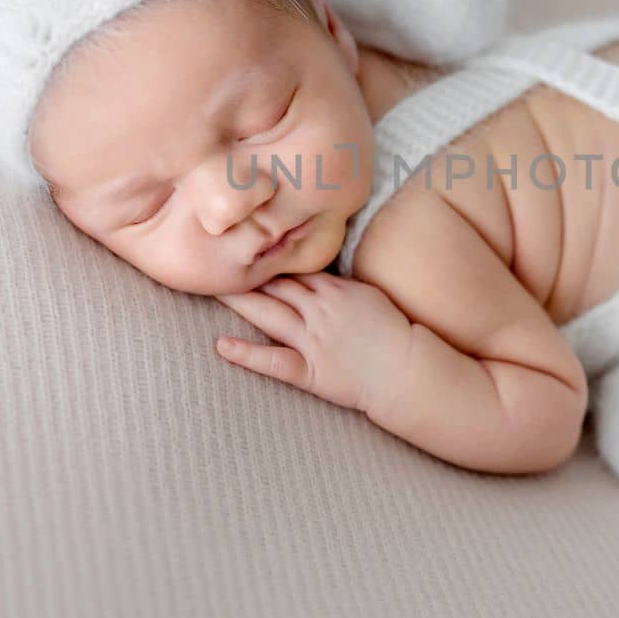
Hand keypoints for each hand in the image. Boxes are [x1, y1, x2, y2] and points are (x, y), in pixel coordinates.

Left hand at [214, 272, 414, 412]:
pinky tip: (222, 345)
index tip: (246, 247)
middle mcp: (319, 310)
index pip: (294, 268)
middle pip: (275, 285)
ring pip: (269, 314)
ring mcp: (312, 340)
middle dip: (245, 273)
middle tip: (216, 259)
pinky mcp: (310, 370)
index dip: (268, 258)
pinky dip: (247, 354)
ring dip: (239, 301)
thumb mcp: (369, 295)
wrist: (407, 368)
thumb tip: (317, 276)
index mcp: (335, 290)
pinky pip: (274, 361)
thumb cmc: (394, 332)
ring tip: (211, 289)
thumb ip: (340, 285)